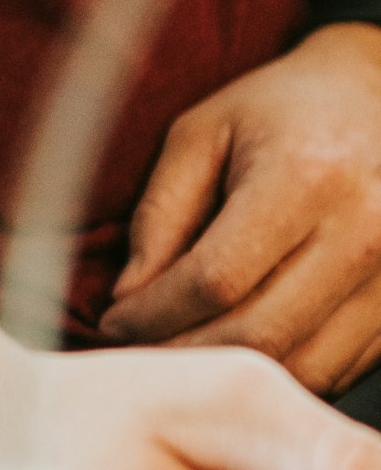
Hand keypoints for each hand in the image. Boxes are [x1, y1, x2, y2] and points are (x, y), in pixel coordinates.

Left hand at [100, 25, 380, 392]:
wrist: (377, 94)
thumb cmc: (282, 111)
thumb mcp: (201, 134)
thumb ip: (159, 214)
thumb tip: (128, 298)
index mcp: (308, 176)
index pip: (216, 279)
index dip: (153, 314)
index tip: (115, 321)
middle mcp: (366, 229)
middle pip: (259, 334)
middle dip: (183, 355)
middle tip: (140, 350)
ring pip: (300, 368)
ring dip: (231, 375)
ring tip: (184, 354)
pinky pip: (335, 370)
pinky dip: (279, 374)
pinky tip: (240, 349)